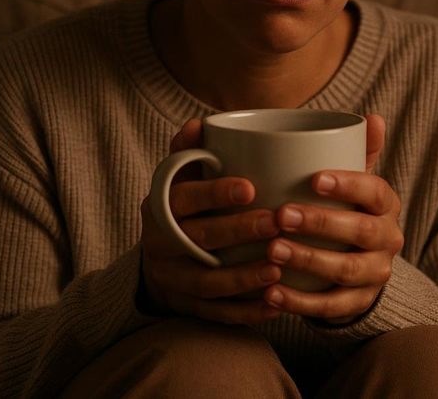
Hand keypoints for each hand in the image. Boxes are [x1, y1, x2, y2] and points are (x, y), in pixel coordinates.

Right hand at [139, 118, 282, 324]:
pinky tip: (276, 304)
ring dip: (244, 277)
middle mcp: (160, 244)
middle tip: (277, 222)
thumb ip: (191, 152)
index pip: (182, 198)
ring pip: (207, 282)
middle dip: (238, 232)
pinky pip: (217, 314)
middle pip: (198, 240)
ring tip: (279, 268)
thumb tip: (200, 123)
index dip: (213, 193)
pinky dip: (246, 312)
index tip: (250, 187)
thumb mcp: (179, 179)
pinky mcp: (187, 307)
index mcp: (159, 207)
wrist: (158, 263)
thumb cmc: (183, 210)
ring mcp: (172, 279)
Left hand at [262, 114, 401, 323]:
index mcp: (385, 205)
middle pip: (361, 232)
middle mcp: (388, 240)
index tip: (315, 178)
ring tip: (272, 251)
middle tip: (281, 215)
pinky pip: (331, 308)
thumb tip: (372, 117)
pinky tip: (270, 293)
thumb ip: (357, 151)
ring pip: (345, 271)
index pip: (375, 192)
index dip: (349, 185)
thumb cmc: (345, 209)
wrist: (358, 266)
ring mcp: (375, 275)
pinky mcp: (356, 304)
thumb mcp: (352, 180)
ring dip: (307, 261)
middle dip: (320, 223)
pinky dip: (299, 304)